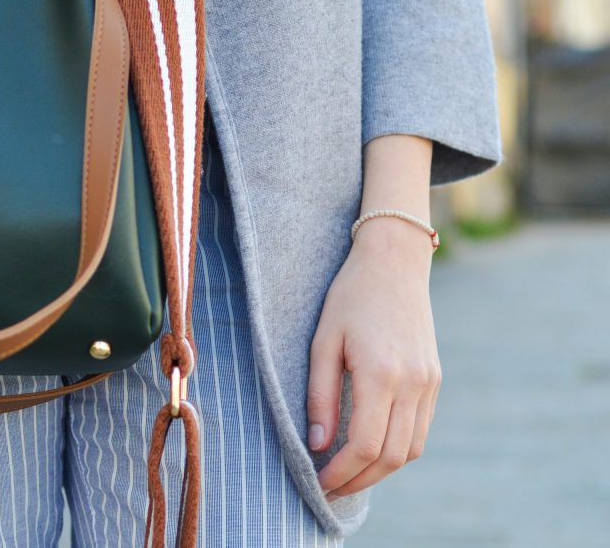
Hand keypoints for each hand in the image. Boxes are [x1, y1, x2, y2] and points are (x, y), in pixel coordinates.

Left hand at [307, 216, 441, 499]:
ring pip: (410, 449)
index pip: (364, 445)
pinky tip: (369, 447)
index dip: (340, 472)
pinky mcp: (434, 379)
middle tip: (329, 487)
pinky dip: (396, 448)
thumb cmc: (349, 297)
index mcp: (381, 373)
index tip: (317, 481)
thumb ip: (319, 395)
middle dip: (358, 479)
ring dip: (379, 470)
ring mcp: (429, 383)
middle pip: (390, 456)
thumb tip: (316, 444)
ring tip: (347, 473)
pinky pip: (419, 430)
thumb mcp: (322, 341)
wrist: (394, 264)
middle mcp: (412, 383)